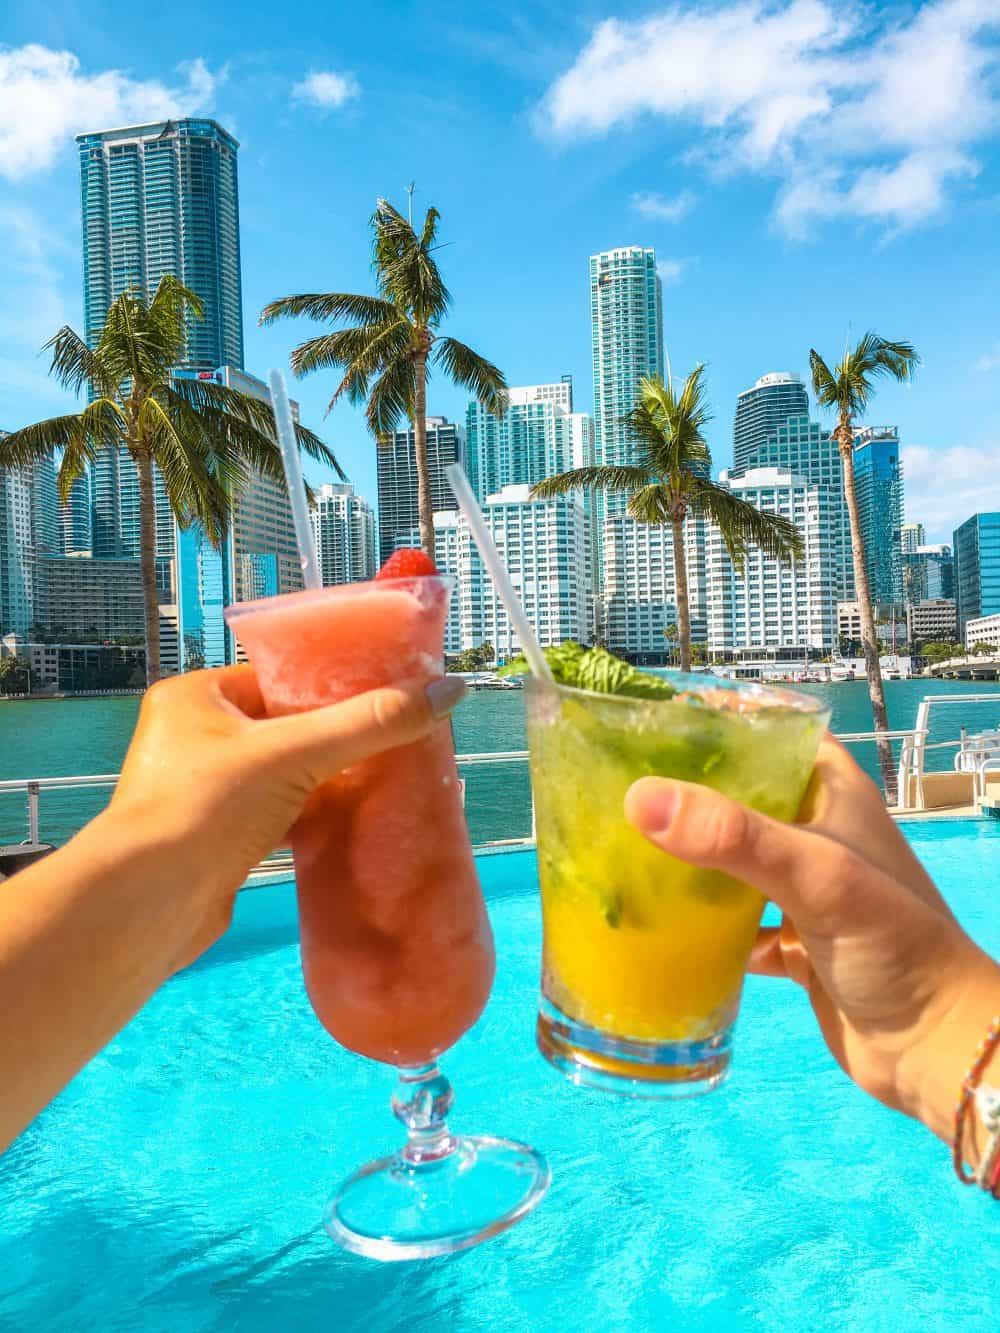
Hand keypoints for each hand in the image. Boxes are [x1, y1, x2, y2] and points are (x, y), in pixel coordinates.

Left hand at [111, 665, 465, 968]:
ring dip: (324, 779)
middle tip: (389, 737)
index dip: (330, 684)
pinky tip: (347, 820)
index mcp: (195, 697)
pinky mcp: (215, 837)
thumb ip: (370, 723)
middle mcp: (190, 737)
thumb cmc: (205, 808)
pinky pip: (274, 813)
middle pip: (284, 725)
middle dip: (334, 736)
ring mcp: (200, 790)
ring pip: (281, 773)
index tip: (383, 693)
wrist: (151, 904)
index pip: (277, 676)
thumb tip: (448, 691)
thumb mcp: (295, 752)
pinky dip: (309, 815)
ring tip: (379, 777)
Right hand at [624, 738, 999, 1146]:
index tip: (652, 719)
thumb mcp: (817, 876)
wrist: (935, 1049)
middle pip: (742, 796)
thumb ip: (733, 837)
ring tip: (619, 846)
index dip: (722, 719)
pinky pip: (732, 924)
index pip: (775, 732)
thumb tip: (640, 798)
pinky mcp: (791, 944)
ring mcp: (803, 892)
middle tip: (618, 785)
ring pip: (732, 861)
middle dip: (687, 792)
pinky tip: (651, 925)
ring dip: (686, 859)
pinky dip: (697, 926)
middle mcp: (817, 834)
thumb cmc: (893, 943)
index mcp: (834, 795)